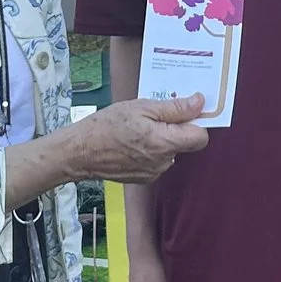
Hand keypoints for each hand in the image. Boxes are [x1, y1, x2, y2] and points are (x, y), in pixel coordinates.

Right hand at [63, 96, 208, 184]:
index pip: (200, 137)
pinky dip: (150, 150)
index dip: (196, 122)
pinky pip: (157, 161)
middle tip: (153, 115)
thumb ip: (174, 108)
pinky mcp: (144, 179)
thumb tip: (199, 103)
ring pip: (170, 151)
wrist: (80, 152)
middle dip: (175, 128)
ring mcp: (154, 173)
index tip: (185, 110)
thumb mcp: (141, 107)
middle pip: (184, 143)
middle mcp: (163, 162)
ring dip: (161, 139)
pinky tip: (131, 142)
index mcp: (165, 143)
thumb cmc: (107, 125)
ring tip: (138, 129)